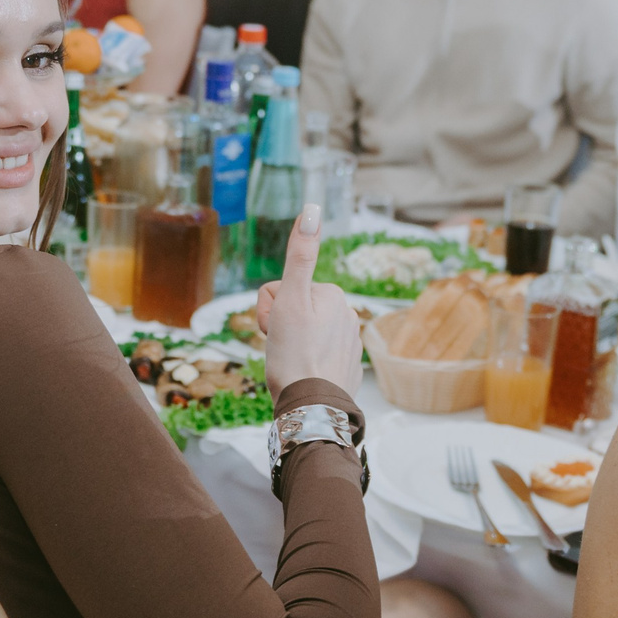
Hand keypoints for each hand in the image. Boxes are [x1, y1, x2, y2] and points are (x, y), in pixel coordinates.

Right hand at [256, 205, 361, 396]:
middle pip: (292, 308)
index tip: (277, 329)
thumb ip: (300, 254)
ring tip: (292, 362)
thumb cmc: (295, 354)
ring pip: (302, 330)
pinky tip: (303, 373)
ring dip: (290, 343)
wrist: (311, 407)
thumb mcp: (289, 299)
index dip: (269, 309)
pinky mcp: (346, 365)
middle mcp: (346, 313)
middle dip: (280, 325)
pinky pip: (314, 352)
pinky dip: (304, 360)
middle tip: (282, 346)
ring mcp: (348, 340)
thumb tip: (311, 209)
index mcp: (333, 294)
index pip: (281, 289)